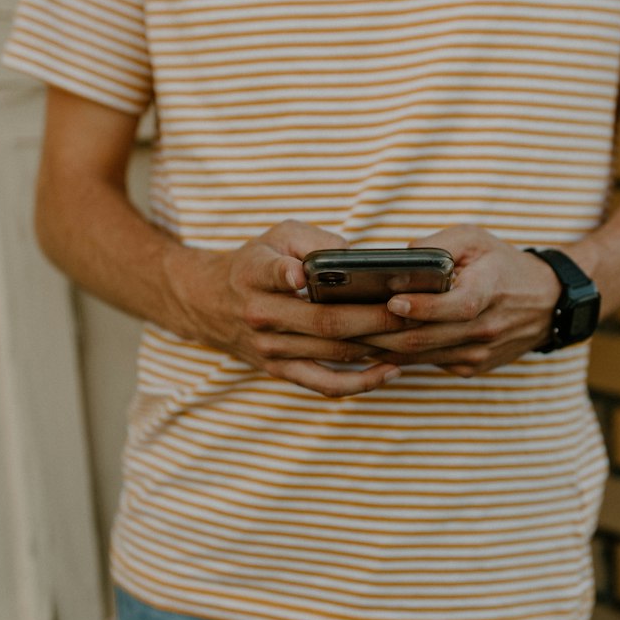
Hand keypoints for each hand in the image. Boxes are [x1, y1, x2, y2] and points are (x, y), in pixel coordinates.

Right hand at [165, 220, 408, 396]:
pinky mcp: (279, 370)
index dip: (287, 275)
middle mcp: (260, 315)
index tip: (300, 275)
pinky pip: (325, 384)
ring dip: (377, 347)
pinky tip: (390, 371)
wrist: (207, 302)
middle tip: (412, 310)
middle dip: (374, 318)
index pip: (272, 274)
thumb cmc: (254, 263)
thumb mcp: (275, 235)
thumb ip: (313, 239)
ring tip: (412, 336)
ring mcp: (270, 348)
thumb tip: (355, 256)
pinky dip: (360, 383)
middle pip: (325, 321)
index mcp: (255, 274)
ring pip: (332, 353)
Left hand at [362, 224, 561, 375]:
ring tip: (345, 336)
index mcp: (489, 293)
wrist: (547, 304)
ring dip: (381, 349)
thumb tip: (402, 254)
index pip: (456, 307)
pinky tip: (369, 346)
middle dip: (382, 332)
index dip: (422, 307)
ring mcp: (478, 353)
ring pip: (421, 356)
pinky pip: (428, 363)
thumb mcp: (478, 239)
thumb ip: (441, 243)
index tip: (391, 300)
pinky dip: (397, 357)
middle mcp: (484, 330)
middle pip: (426, 338)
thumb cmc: (504, 265)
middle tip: (346, 323)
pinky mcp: (471, 367)